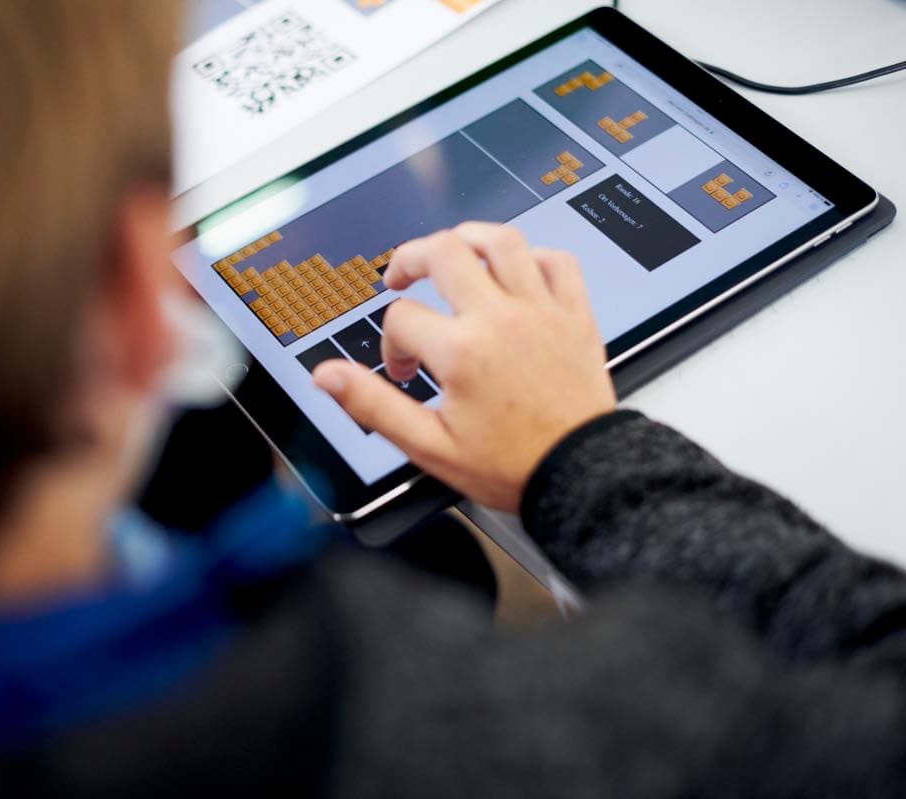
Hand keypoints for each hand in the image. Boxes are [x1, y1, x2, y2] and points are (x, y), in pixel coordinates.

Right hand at [312, 223, 616, 512]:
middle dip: (411, 258)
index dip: (391, 344)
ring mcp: (541, 311)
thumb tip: (326, 377)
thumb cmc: (511, 465)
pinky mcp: (574, 315)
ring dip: (467, 238)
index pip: (402, 318)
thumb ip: (373, 404)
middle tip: (400, 276)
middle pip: (444, 252)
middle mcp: (501, 319)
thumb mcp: (429, 445)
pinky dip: (531, 257)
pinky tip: (514, 274)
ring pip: (501, 240)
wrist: (581, 475)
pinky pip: (555, 261)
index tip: (405, 372)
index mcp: (462, 351)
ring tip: (450, 253)